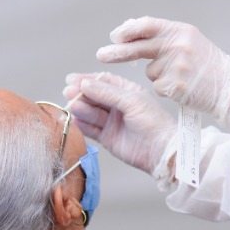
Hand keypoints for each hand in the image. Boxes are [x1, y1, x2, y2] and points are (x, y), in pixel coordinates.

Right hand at [62, 72, 176, 174]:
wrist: (161, 150)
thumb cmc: (154, 122)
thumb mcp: (132, 101)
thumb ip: (107, 93)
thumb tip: (85, 84)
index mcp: (127, 92)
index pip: (103, 82)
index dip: (87, 80)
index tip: (72, 79)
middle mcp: (118, 105)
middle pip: (94, 97)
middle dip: (80, 94)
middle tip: (68, 92)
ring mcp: (112, 121)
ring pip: (91, 112)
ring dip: (80, 108)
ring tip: (72, 105)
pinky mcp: (107, 137)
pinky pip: (90, 129)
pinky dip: (81, 125)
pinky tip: (74, 120)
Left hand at [96, 17, 229, 120]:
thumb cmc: (209, 64)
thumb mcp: (190, 41)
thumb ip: (163, 35)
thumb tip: (130, 29)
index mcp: (181, 31)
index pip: (146, 25)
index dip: (128, 31)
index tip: (115, 36)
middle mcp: (178, 46)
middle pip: (139, 47)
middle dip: (117, 52)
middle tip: (101, 55)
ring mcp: (177, 67)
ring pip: (151, 71)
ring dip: (158, 75)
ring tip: (181, 76)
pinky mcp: (176, 86)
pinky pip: (158, 87)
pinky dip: (165, 88)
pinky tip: (182, 87)